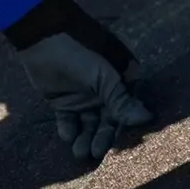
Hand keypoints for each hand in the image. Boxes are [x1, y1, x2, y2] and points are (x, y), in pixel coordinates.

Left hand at [4, 0, 153, 161]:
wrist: (42, 35)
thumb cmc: (80, 50)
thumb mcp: (103, 76)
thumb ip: (121, 100)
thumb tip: (146, 118)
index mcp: (122, 80)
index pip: (128, 109)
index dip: (125, 129)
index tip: (123, 147)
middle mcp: (106, 91)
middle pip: (108, 121)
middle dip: (102, 138)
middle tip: (96, 153)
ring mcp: (85, 97)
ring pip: (88, 124)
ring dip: (85, 138)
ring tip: (80, 152)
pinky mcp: (64, 101)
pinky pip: (69, 121)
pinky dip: (69, 130)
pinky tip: (68, 136)